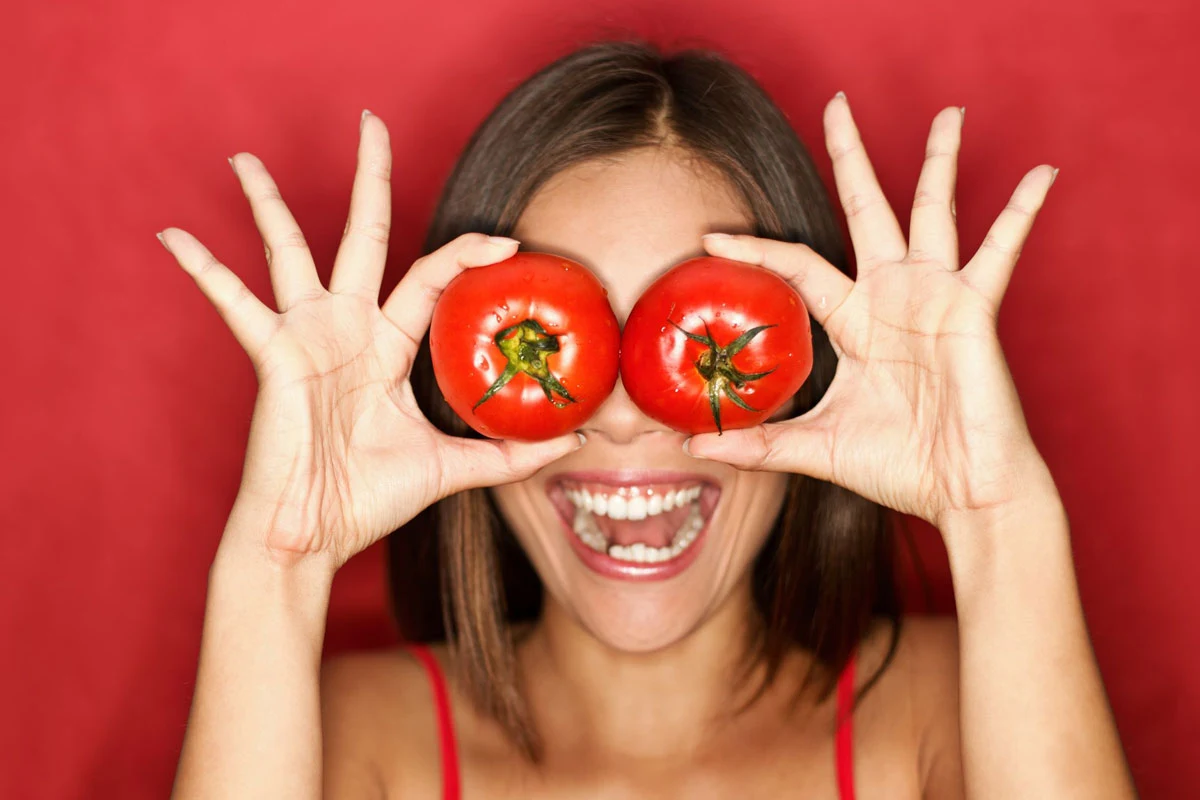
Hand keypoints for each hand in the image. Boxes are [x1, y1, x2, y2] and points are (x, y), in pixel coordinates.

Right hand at [158, 111, 582, 569]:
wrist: (312, 535)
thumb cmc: (368, 499)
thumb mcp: (451, 466)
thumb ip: (509, 452)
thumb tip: (576, 443)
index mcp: (386, 347)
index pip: (432, 278)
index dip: (467, 253)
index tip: (506, 240)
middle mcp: (346, 329)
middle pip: (362, 235)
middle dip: (369, 179)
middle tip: (371, 121)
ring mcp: (305, 336)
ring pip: (288, 251)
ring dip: (267, 203)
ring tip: (244, 158)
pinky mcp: (272, 354)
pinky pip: (232, 304)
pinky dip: (203, 270)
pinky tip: (173, 235)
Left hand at [685, 94, 1056, 530]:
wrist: (963, 494)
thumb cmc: (899, 467)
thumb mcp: (815, 448)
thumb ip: (758, 442)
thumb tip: (692, 446)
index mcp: (856, 322)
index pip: (799, 265)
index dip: (757, 249)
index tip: (711, 236)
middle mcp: (893, 297)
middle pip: (865, 209)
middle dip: (850, 157)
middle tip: (836, 104)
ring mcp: (935, 297)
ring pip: (931, 211)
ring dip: (938, 161)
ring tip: (949, 112)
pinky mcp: (973, 309)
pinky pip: (999, 251)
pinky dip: (1021, 213)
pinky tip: (1041, 173)